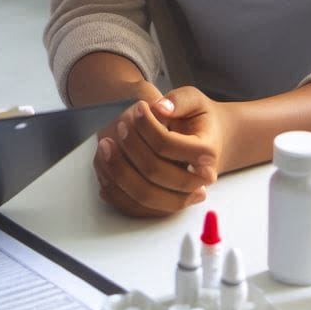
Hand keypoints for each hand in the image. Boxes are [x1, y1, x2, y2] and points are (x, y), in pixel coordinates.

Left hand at [93, 86, 225, 217]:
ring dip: (118, 171)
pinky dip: (116, 190)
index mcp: (206, 153)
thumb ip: (181, 100)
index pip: (170, 145)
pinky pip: (136, 209)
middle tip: (119, 125)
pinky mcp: (163, 207)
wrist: (206, 142)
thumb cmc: (198, 119)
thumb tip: (159, 108)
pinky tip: (104, 168)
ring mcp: (179, 197)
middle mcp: (196, 181)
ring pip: (144, 195)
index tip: (138, 108)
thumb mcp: (195, 100)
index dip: (148, 127)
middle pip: (155, 172)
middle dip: (130, 148)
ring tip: (104, 144)